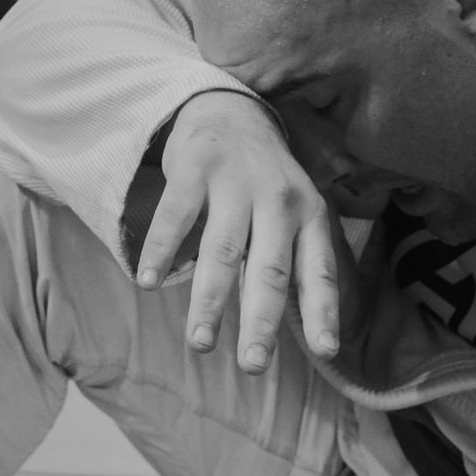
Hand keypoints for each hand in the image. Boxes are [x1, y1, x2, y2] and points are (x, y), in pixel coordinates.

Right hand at [136, 91, 339, 371]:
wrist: (231, 110)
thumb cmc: (264, 180)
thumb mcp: (296, 211)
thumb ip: (297, 261)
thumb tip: (312, 335)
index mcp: (309, 215)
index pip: (319, 270)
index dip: (323, 310)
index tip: (325, 351)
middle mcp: (278, 200)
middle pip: (269, 270)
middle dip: (260, 322)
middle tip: (252, 364)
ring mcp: (234, 183)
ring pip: (221, 252)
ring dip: (208, 302)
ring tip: (199, 343)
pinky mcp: (194, 169)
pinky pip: (175, 218)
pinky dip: (161, 252)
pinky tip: (150, 284)